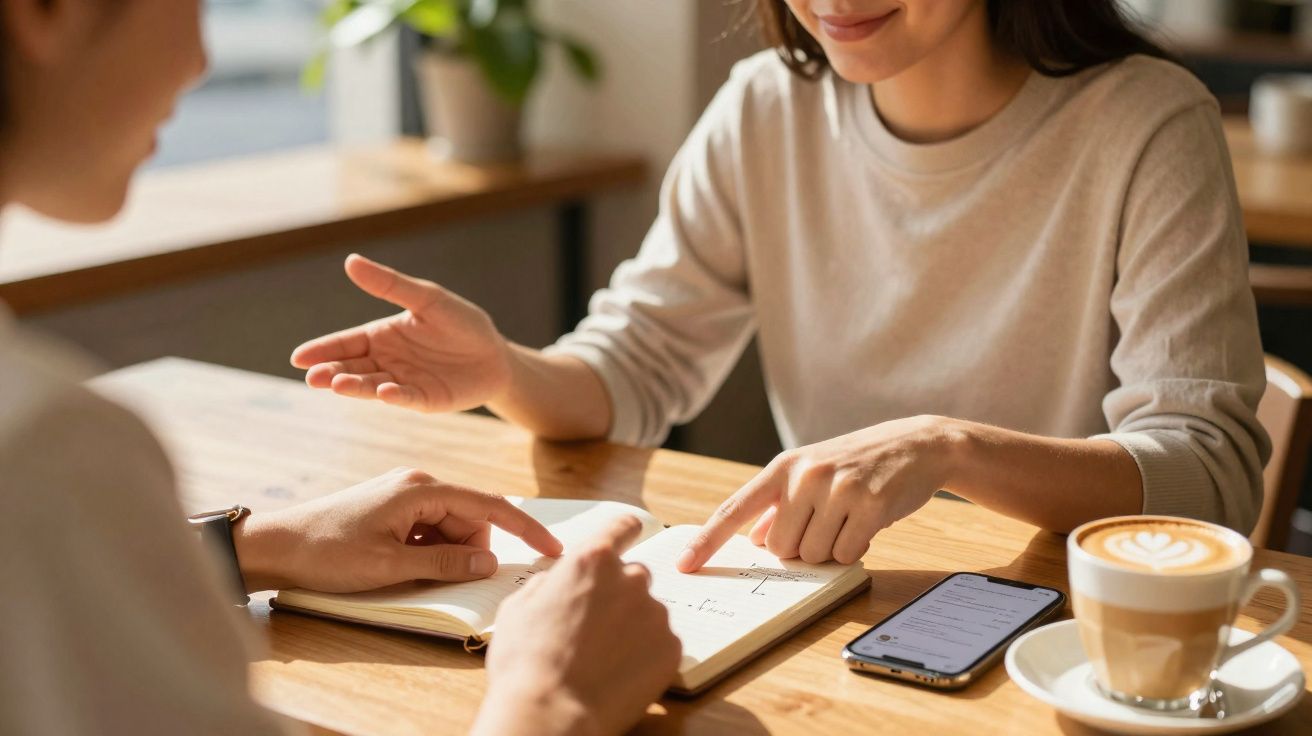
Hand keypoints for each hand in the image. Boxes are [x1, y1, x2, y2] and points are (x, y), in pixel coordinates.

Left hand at [234, 467, 562, 592]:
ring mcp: (404, 496)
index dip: (524, 528)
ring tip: (407, 572)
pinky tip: (402, 567)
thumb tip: (489, 565)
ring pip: (450, 528)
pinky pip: (429, 531)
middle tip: (441, 579)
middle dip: (469, 551)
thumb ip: (444, 564)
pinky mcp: (393, 510)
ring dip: (445, 554)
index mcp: (421, 488)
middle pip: (471, 519)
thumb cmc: (327, 551)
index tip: (552, 548)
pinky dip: (428, 552)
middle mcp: (418, 484)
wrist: (275, 545)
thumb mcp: (390, 566)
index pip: (489, 505)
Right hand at [290, 254, 512, 412]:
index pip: (345, 343)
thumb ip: (390, 285)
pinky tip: (384, 391)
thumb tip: (350, 261)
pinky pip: (406, 399)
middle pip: (352, 367)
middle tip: (313, 376)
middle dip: (331, 372)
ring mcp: (403, 383)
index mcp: (381, 336)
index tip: (298, 357)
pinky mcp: (425, 400)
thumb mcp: (427, 299)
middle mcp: (386, 362)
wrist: (496, 355)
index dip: (322, 350)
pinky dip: (394, 396)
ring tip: (338, 384)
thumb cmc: (461, 323)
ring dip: (355, 386)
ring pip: (372, 386)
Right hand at [473, 517, 680, 735]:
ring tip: (602, 659)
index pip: (623, 526)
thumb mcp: (518, 608)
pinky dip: (645, 655)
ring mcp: (655, 614)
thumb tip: (558, 581)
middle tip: (595, 626)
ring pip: (648, 612)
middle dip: (619, 594)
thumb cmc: (526, 662)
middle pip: (635, 575)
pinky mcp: (671, 648)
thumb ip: (548, 583)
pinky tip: (618, 674)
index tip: (630, 535)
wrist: (552, 714)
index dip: (625, 531)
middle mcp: (631, 579)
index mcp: (592, 560)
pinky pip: (661, 643)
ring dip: (632, 627)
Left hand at [677, 416, 962, 571]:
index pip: (735, 509)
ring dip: (830, 549)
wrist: (917, 444)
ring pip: (812, 555)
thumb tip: (755, 541)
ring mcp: (838, 489)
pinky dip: (855, 549)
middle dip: (801, 547)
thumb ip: (779, 506)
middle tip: (826, 521)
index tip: (685, 565)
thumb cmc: (857, 463)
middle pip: (780, 548)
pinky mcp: (870, 505)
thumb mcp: (812, 473)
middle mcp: (806, 475)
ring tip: (848, 518)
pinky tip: (867, 523)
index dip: (707, 540)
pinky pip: (846, 554)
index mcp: (783, 467)